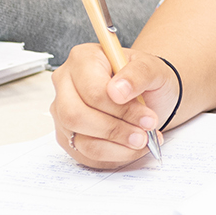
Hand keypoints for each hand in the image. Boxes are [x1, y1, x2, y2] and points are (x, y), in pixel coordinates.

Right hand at [51, 43, 178, 169]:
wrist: (147, 95)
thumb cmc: (145, 79)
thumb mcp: (153, 68)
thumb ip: (138, 74)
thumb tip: (117, 91)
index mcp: (83, 59)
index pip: (92, 91)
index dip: (121, 109)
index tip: (149, 119)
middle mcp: (65, 84)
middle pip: (76, 116)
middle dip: (115, 131)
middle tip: (145, 135)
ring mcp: (62, 112)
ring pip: (81, 140)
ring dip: (117, 146)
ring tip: (143, 141)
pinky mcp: (67, 137)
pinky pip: (85, 155)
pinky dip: (113, 156)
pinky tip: (132, 148)